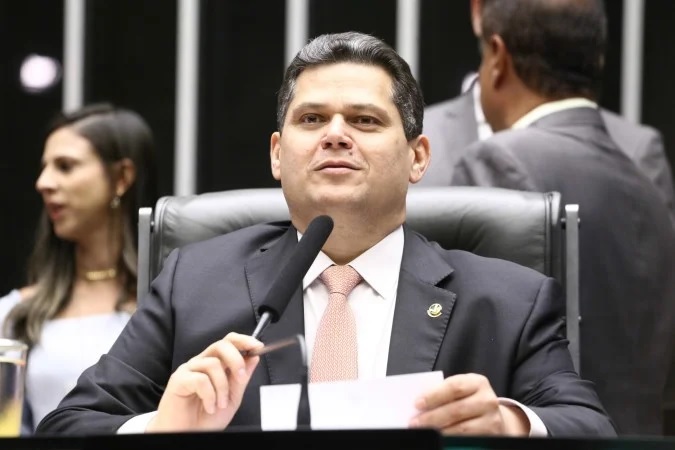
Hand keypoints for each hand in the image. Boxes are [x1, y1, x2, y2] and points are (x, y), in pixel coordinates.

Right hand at [147, 332, 262, 431]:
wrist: (189, 434)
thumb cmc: (206, 418)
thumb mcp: (232, 398)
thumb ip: (241, 379)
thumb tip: (253, 358)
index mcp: (215, 365)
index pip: (229, 342)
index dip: (244, 341)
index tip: (257, 347)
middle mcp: (201, 363)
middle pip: (221, 345)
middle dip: (236, 359)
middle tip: (240, 377)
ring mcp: (189, 370)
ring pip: (213, 364)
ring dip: (222, 387)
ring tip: (220, 404)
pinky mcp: (178, 380)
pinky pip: (200, 379)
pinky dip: (210, 395)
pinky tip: (209, 406)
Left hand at [410, 373, 527, 435]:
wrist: (492, 415)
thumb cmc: (468, 399)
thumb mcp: (460, 390)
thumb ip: (443, 392)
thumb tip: (418, 404)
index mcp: (476, 382)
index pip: (453, 387)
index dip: (434, 395)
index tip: (416, 403)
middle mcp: (487, 399)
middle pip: (456, 409)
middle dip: (432, 417)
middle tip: (415, 422)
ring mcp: (492, 419)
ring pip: (462, 428)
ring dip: (439, 431)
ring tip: (424, 432)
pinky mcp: (492, 435)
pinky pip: (468, 440)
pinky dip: (451, 440)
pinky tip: (439, 439)